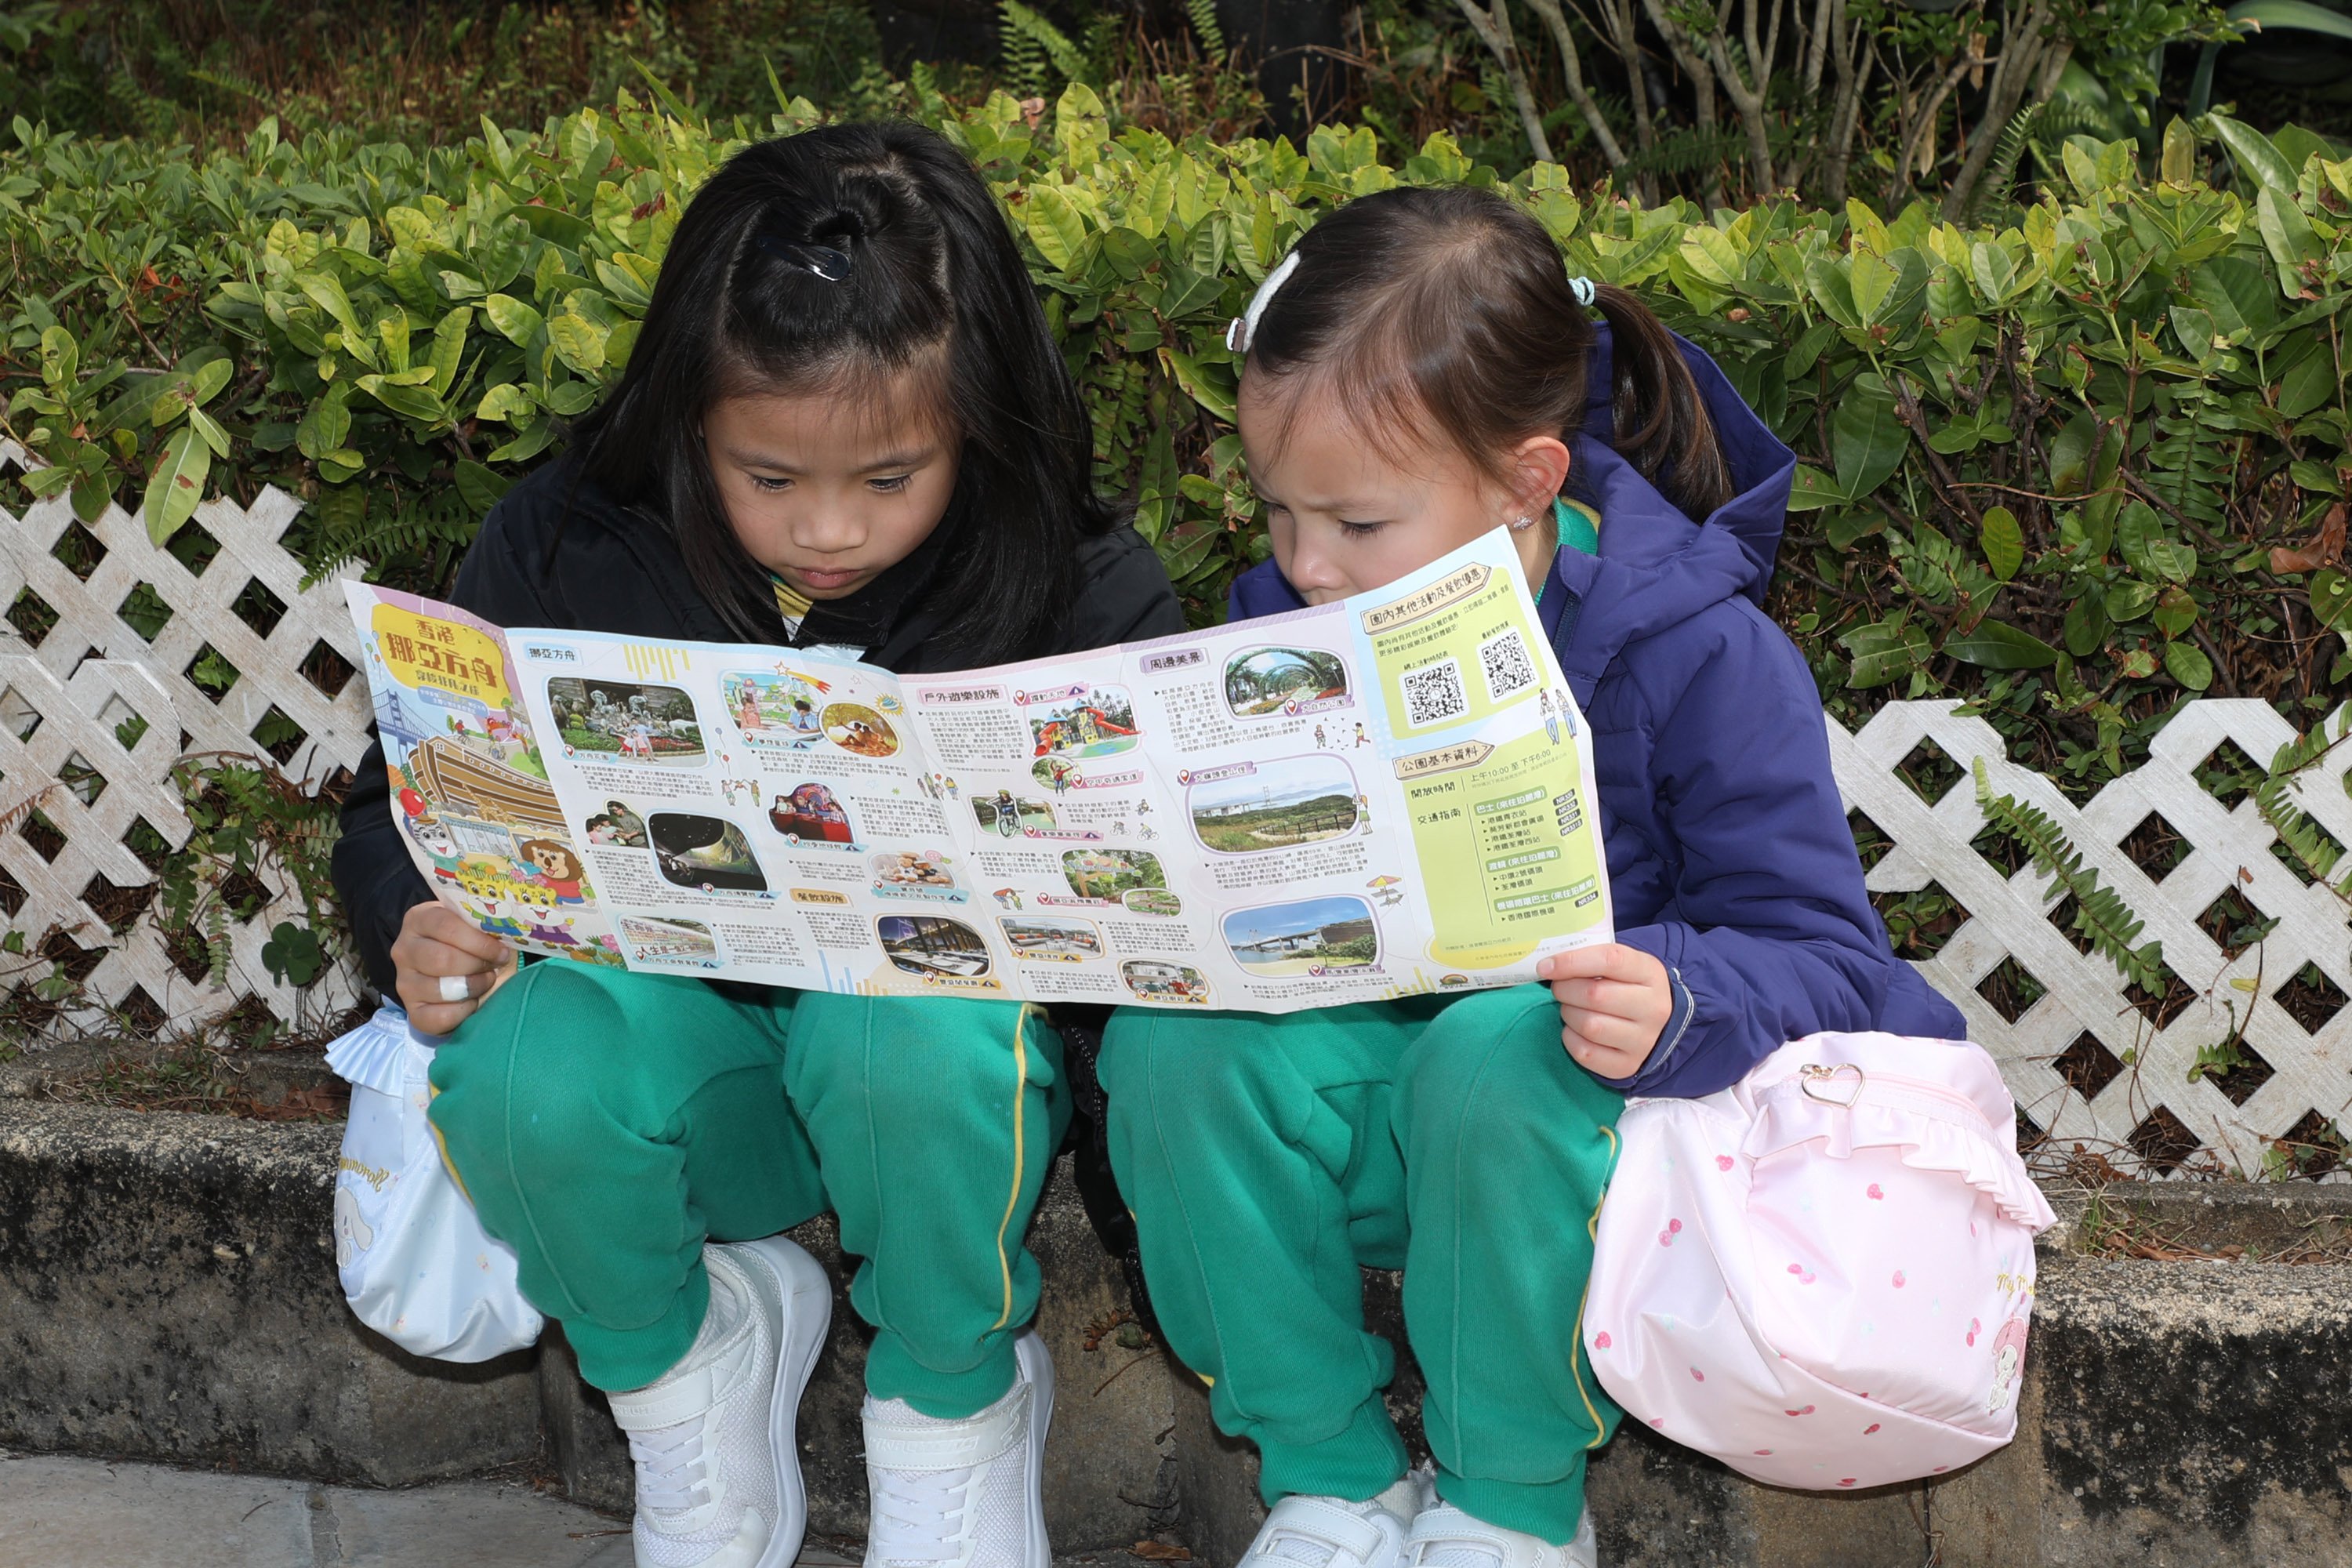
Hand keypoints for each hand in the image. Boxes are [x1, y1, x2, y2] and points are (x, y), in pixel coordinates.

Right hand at [392, 902, 515, 1035]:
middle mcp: (404, 949)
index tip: (501, 951)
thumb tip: (504, 929)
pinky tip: (472, 1001)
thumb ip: (487, 925)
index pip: (445, 926)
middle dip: (477, 965)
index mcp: (420, 919)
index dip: (478, 941)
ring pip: (439, 989)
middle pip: (441, 959)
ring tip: (485, 981)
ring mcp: (404, 982)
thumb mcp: (482, 929)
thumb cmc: (479, 947)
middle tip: (493, 967)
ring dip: (473, 987)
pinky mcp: (412, 1011)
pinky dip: (463, 1012)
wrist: (473, 977)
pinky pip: (438, 1017)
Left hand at [1537, 943, 1673, 1080]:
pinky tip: (1575, 1030)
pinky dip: (1570, 1038)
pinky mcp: (1627, 1065)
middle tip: (1559, 988)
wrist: (1654, 1026)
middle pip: (1595, 995)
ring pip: (1589, 1025)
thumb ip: (1590, 958)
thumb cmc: (1626, 988)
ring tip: (1570, 1008)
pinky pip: (1585, 1052)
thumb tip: (1548, 965)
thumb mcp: (1620, 966)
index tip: (1546, 966)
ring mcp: (1643, 1040)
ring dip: (1568, 1014)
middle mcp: (1653, 1008)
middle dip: (1565, 989)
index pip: (1610, 960)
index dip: (1572, 962)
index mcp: (1651, 973)